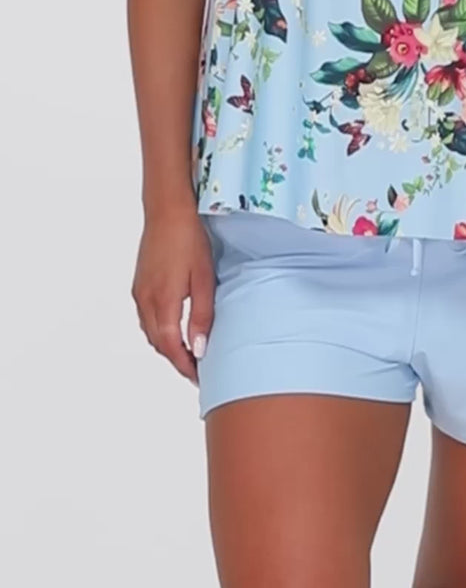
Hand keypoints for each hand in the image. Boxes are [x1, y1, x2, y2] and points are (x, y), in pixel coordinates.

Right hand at [131, 206, 215, 385]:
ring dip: (166, 345)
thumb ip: (201, 316)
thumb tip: (198, 349)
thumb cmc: (189, 239)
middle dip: (176, 359)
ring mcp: (139, 292)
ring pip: (150, 331)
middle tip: (196, 368)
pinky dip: (158, 330)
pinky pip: (146, 317)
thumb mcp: (204, 279)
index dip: (184, 366)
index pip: (170, 348)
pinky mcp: (139, 283)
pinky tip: (173, 327)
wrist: (167, 210)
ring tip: (188, 351)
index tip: (198, 377)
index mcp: (162, 302)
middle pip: (157, 343)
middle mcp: (145, 301)